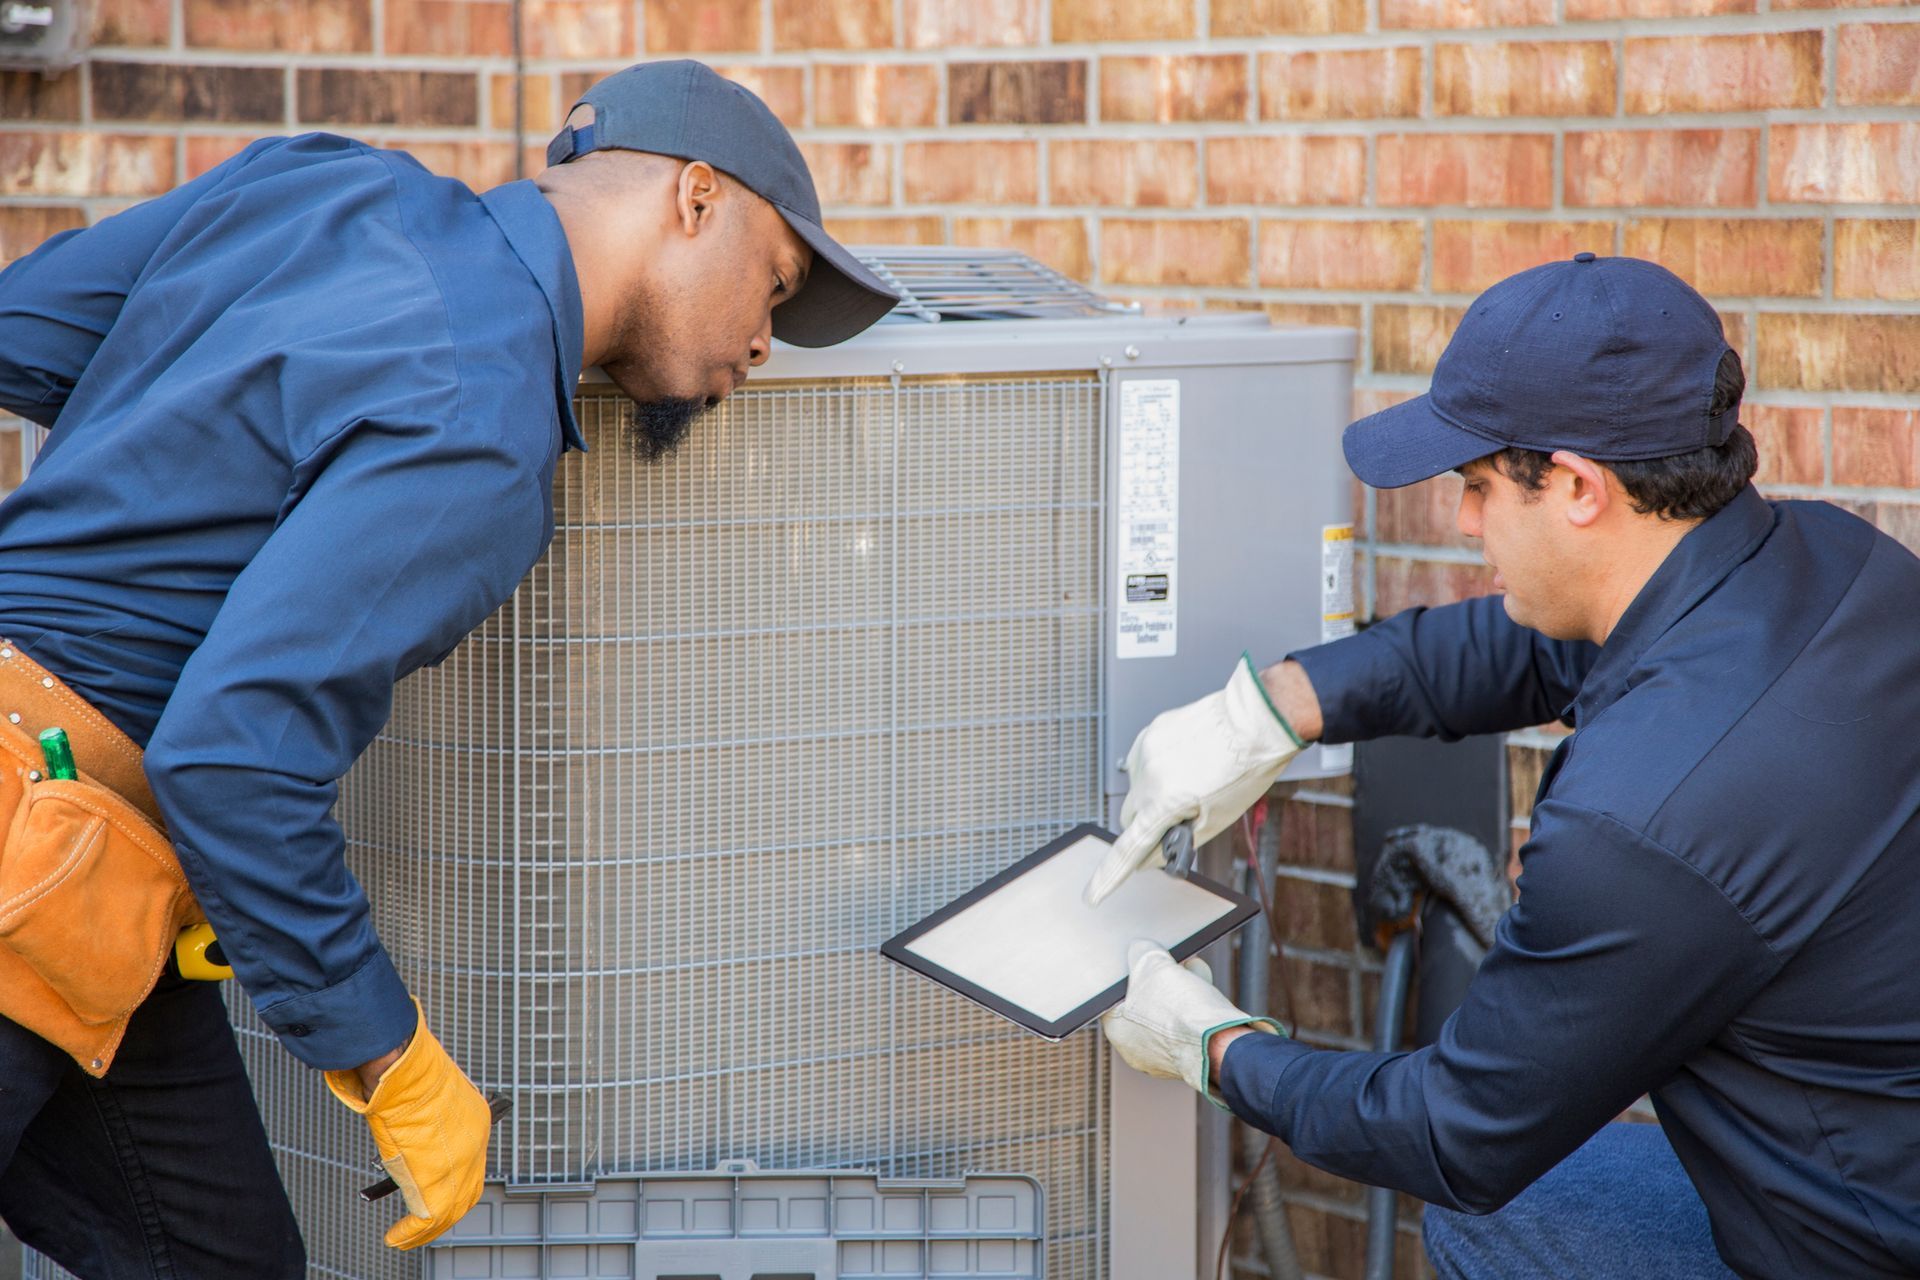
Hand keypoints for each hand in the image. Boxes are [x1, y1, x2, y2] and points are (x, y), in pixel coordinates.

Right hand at [325, 999, 491, 1249]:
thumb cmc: (404, 1073)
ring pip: (448, 1210)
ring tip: (405, 1236)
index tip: (436, 1192)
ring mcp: (459, 1163)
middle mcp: (474, 1142)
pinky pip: (427, 1218)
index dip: (455, 1181)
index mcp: (477, 1119)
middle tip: (425, 1224)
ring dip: (425, 1229)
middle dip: (448, 1211)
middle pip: (468, 1190)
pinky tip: (396, 1237)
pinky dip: (409, 1233)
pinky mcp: (436, 1181)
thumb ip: (426, 1119)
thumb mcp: (426, 1097)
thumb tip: (408, 1131)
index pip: (473, 1161)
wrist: (397, 1067)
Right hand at [1086, 655, 1306, 905]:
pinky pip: (1143, 762)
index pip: (1129, 848)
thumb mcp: (1216, 819)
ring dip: (1153, 793)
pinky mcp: (1151, 731)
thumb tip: (1151, 856)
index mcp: (1166, 801)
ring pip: (1136, 788)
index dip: (1110, 876)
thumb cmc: (1245, 769)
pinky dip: (1157, 769)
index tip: (1093, 895)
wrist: (1256, 721)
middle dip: (1147, 824)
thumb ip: (1179, 841)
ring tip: (1191, 780)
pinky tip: (1184, 762)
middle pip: (1130, 817)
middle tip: (1178, 818)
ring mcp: (1146, 749)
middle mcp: (1148, 774)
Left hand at [1101, 942, 1281, 1098]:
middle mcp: (1137, 1050)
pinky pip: (1188, 1026)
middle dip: (1162, 980)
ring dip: (1181, 991)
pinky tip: (1204, 991)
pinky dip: (1195, 1009)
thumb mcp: (1152, 965)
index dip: (1134, 973)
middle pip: (1146, 1003)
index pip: (1117, 995)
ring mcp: (1164, 1058)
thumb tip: (1141, 949)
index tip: (1148, 962)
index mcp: (1118, 1031)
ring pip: (1170, 1014)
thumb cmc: (1179, 1012)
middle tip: (1173, 966)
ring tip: (1193, 974)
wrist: (1221, 1044)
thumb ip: (1141, 954)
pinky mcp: (1190, 1058)